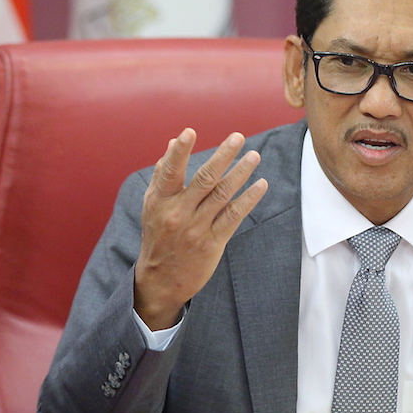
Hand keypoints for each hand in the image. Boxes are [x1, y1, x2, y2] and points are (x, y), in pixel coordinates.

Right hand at [135, 129, 267, 329]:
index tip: (190, 131)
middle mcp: (178, 213)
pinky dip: (248, 199)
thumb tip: (172, 143)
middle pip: (204, 179)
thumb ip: (163, 175)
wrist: (161, 280)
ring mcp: (196, 228)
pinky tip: (260, 185)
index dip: (180, 151)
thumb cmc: (158, 236)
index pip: (170, 171)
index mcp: (160, 201)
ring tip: (254, 156)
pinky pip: (234, 216)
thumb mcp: (152, 206)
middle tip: (238, 137)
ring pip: (222, 195)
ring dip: (241, 173)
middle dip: (223, 156)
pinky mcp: (213, 242)